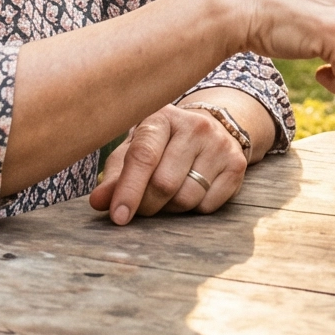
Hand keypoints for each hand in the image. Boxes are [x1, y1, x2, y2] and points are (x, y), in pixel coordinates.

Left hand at [88, 105, 245, 224]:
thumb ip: (115, 176)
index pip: (143, 156)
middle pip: (164, 184)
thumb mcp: (135, 151)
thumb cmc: (162, 144)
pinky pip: (208, 206)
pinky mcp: (236, 164)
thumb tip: (97, 203)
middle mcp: (193, 126)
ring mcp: (219, 144)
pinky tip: (191, 191)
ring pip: (187, 198)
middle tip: (141, 207)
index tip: (118, 217)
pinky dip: (193, 210)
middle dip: (147, 205)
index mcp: (161, 117)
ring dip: (170, 208)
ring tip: (167, 195)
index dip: (129, 190)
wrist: (212, 128)